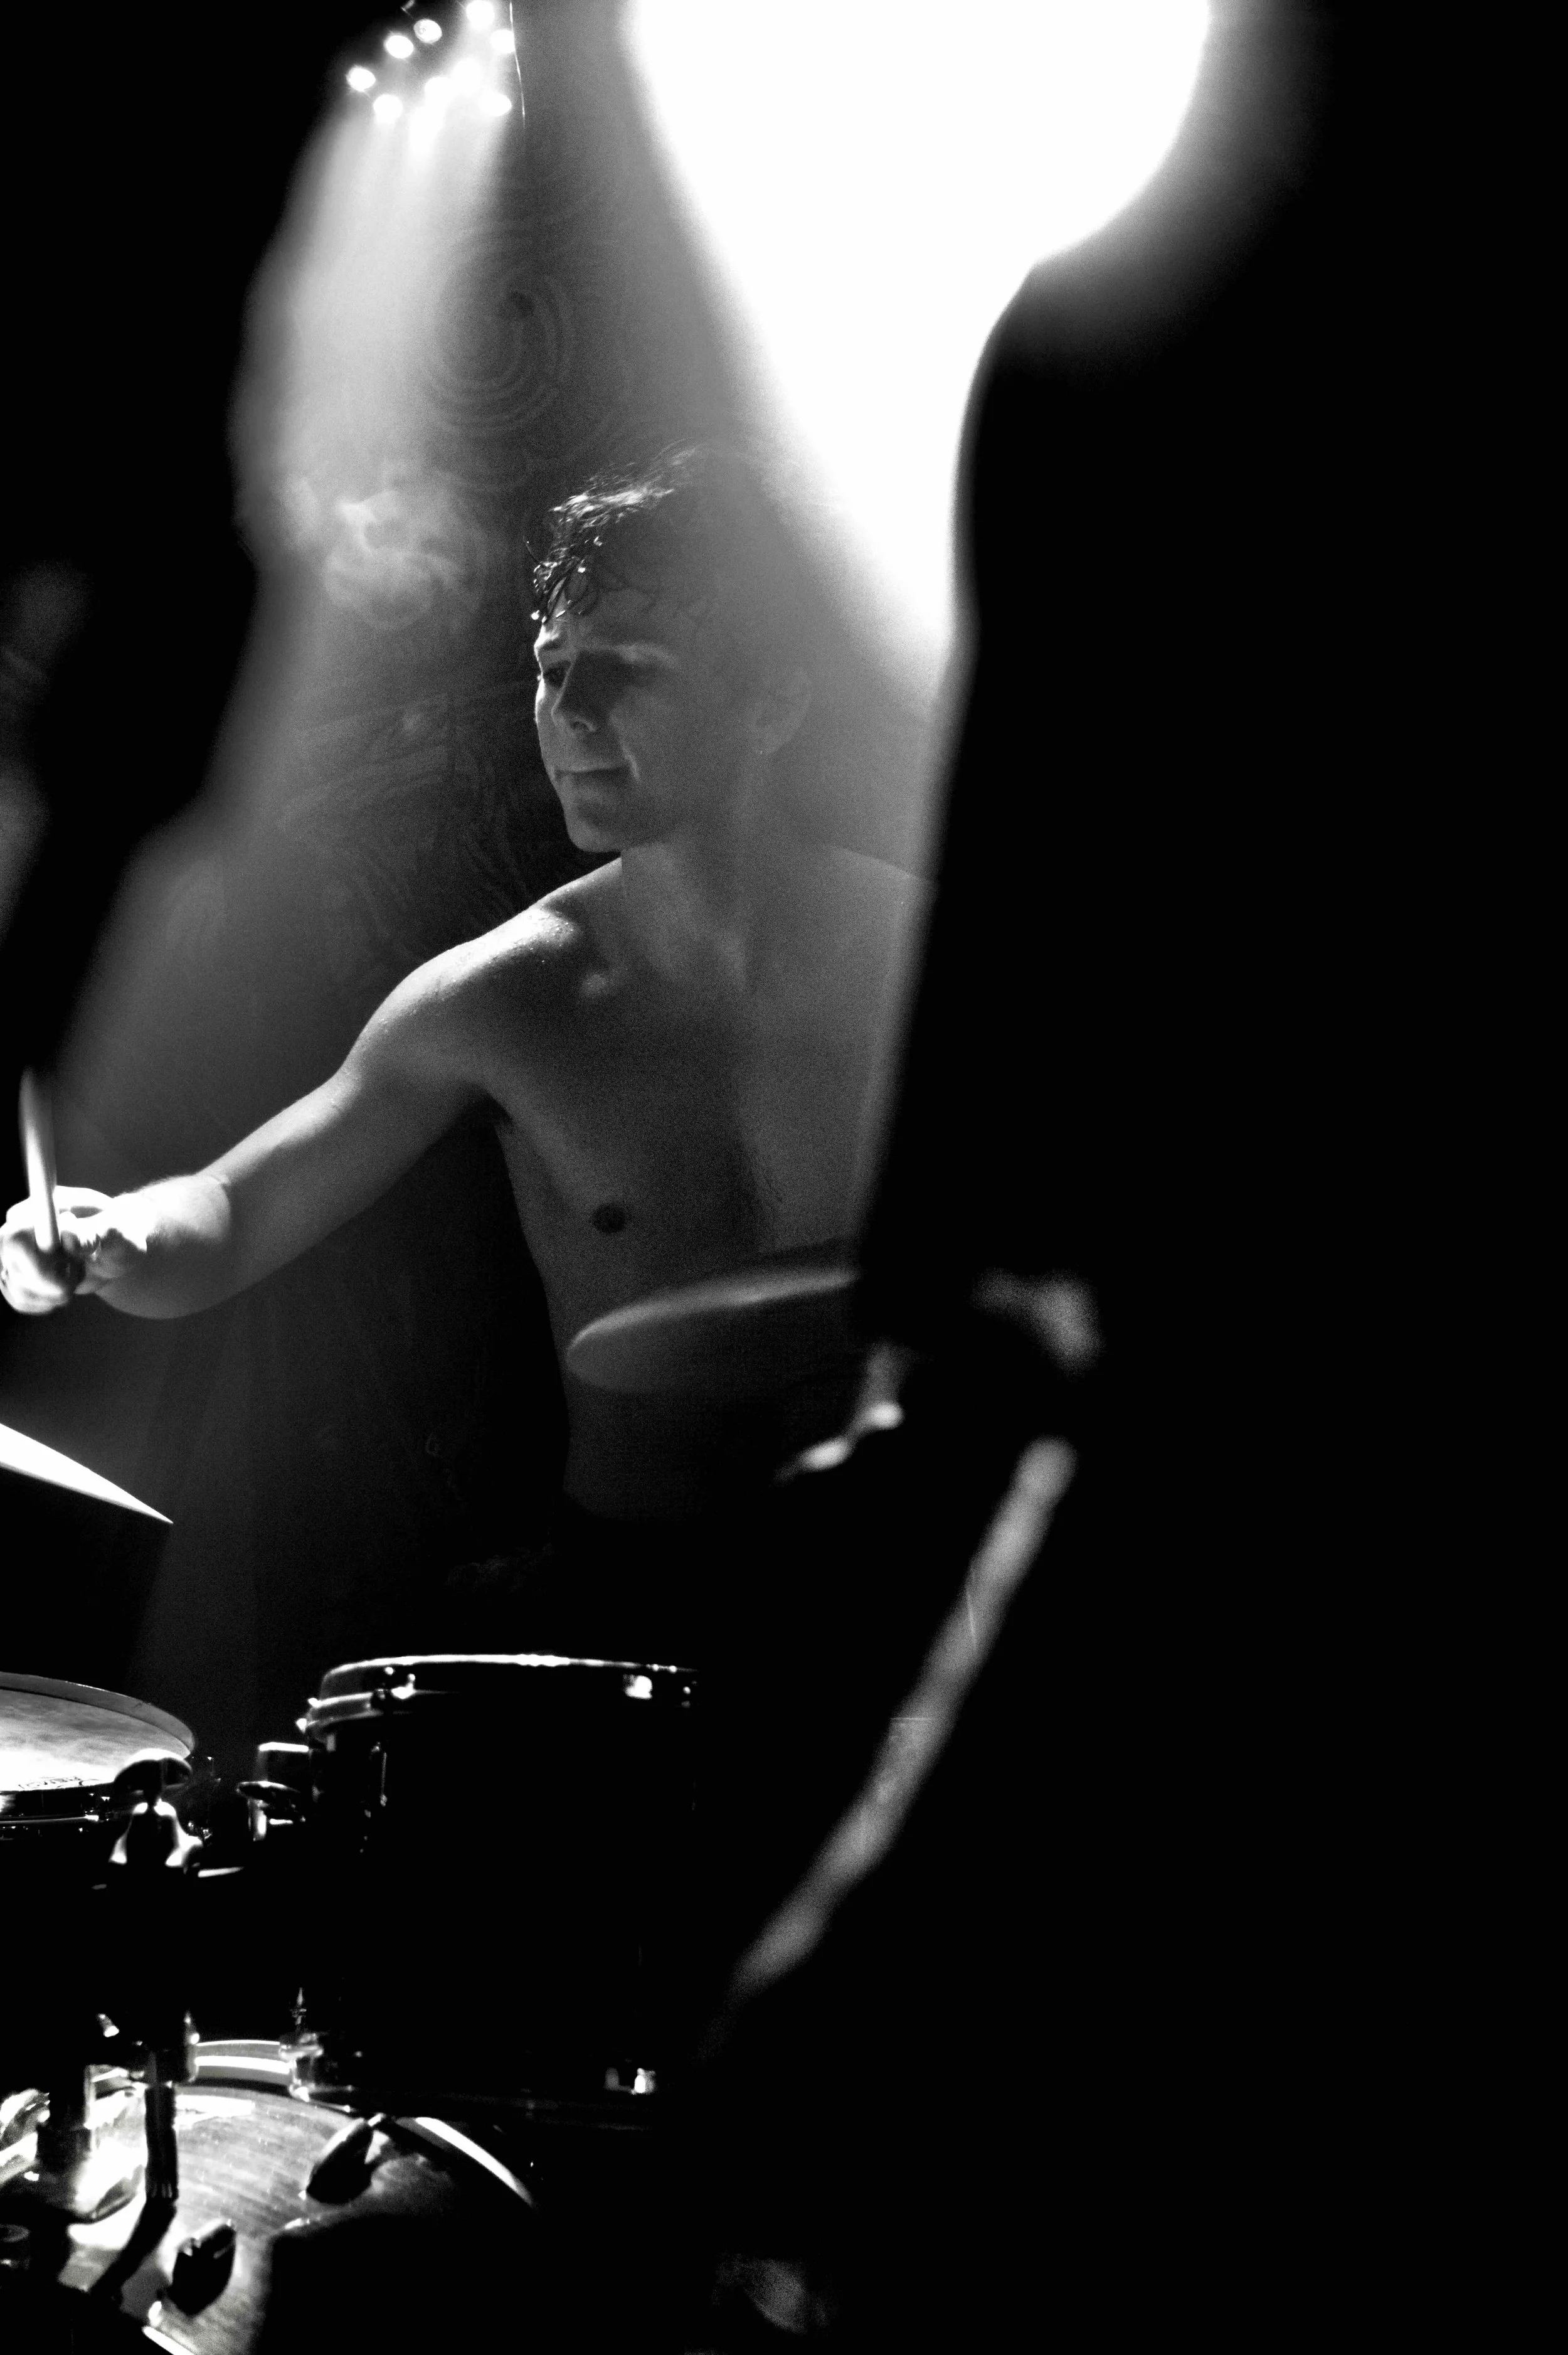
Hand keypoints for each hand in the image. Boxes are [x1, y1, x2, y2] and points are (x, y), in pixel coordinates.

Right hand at [0, 1187, 135, 1314]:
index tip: (72, 1262)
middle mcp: (18, 1229)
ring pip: (17, 1288)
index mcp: (39, 1208)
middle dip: (51, 1283)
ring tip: (76, 1274)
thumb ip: (95, 1232)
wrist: (116, 1249)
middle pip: (12, 1268)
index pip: (15, 1237)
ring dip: (53, 1293)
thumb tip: (69, 1239)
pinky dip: (46, 1302)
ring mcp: (13, 1254)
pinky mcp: (16, 1274)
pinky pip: (20, 1299)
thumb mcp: (118, 1231)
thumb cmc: (120, 1232)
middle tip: (80, 1274)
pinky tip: (64, 1287)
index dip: (40, 1261)